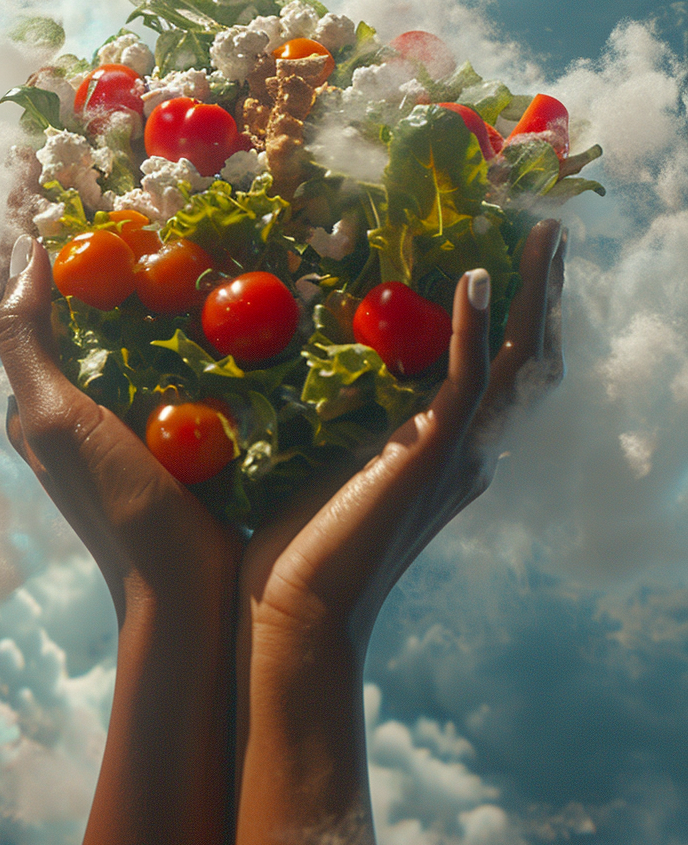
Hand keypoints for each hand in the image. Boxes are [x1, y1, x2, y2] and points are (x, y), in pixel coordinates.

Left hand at [0, 234, 242, 623]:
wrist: (188, 590)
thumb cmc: (118, 503)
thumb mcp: (57, 419)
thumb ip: (28, 342)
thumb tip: (30, 253)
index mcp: (39, 402)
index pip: (33, 305)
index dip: (48, 246)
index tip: (85, 190)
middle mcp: (80, 406)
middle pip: (90, 313)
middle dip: (112, 258)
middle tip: (150, 206)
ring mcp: (133, 418)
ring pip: (139, 333)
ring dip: (158, 286)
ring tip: (190, 235)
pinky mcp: (181, 429)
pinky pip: (181, 361)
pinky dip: (193, 324)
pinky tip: (225, 297)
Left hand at [238, 218, 564, 649]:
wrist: (295, 611)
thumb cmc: (296, 546)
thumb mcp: (328, 462)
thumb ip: (342, 419)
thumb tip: (312, 369)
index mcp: (451, 455)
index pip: (503, 373)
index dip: (516, 318)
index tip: (511, 259)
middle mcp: (472, 453)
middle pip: (531, 360)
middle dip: (546, 294)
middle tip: (550, 233)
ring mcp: (459, 455)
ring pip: (519, 361)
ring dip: (535, 293)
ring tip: (545, 237)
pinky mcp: (433, 455)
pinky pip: (471, 379)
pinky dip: (477, 326)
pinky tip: (479, 277)